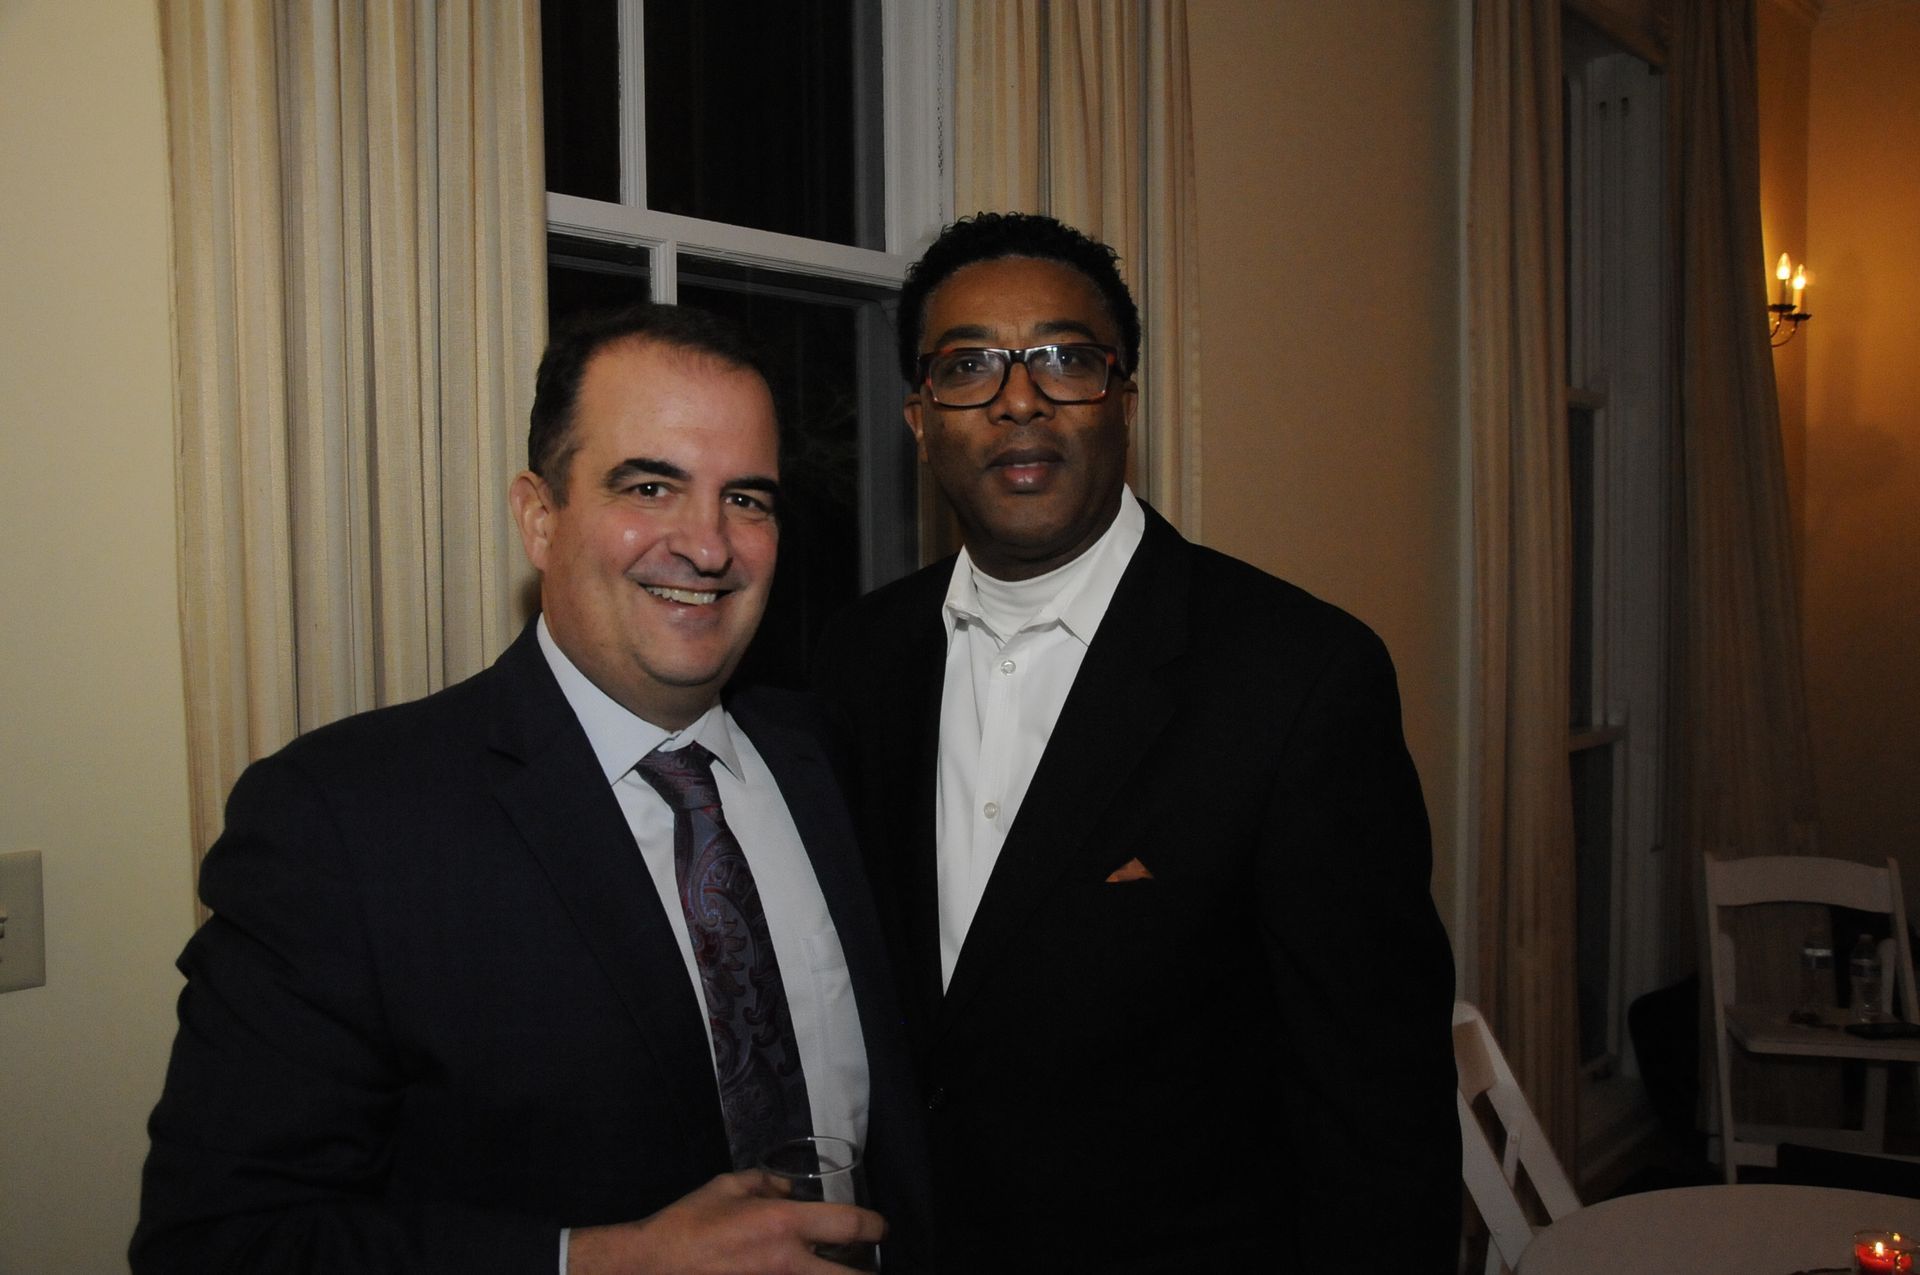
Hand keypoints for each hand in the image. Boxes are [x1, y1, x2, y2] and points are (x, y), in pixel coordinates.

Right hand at [568, 1170, 885, 1274]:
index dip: (875, 1226)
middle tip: (866, 1266)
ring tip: (835, 1271)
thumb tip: (789, 1188)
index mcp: (784, 1225)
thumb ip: (766, 1183)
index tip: (879, 1229)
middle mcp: (789, 1265)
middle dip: (867, 1273)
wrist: (651, 1267)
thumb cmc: (689, 1223)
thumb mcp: (727, 1186)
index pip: (850, 1225)